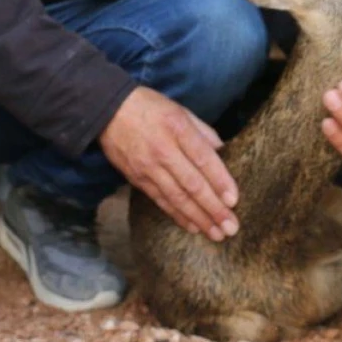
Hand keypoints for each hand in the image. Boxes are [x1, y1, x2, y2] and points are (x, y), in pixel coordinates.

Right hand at [99, 86, 239, 240]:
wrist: (108, 111)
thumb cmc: (150, 107)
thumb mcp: (181, 110)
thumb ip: (203, 132)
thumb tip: (224, 152)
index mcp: (178, 128)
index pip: (204, 159)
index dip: (220, 181)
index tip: (234, 201)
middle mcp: (164, 150)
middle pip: (192, 184)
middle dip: (213, 208)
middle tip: (231, 227)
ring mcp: (149, 167)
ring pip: (177, 198)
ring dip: (198, 218)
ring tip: (216, 234)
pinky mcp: (137, 179)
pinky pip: (161, 201)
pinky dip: (178, 216)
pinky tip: (192, 227)